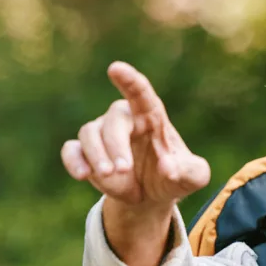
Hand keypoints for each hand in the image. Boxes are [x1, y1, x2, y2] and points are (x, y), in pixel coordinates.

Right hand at [61, 62, 210, 209]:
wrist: (152, 197)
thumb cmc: (175, 177)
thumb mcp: (194, 177)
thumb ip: (190, 171)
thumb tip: (168, 169)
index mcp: (151, 116)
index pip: (140, 92)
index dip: (129, 80)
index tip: (116, 69)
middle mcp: (124, 120)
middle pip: (113, 120)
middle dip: (115, 145)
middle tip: (123, 169)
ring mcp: (102, 135)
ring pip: (89, 134)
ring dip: (97, 156)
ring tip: (109, 176)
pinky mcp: (86, 154)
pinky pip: (72, 150)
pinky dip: (74, 161)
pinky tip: (83, 175)